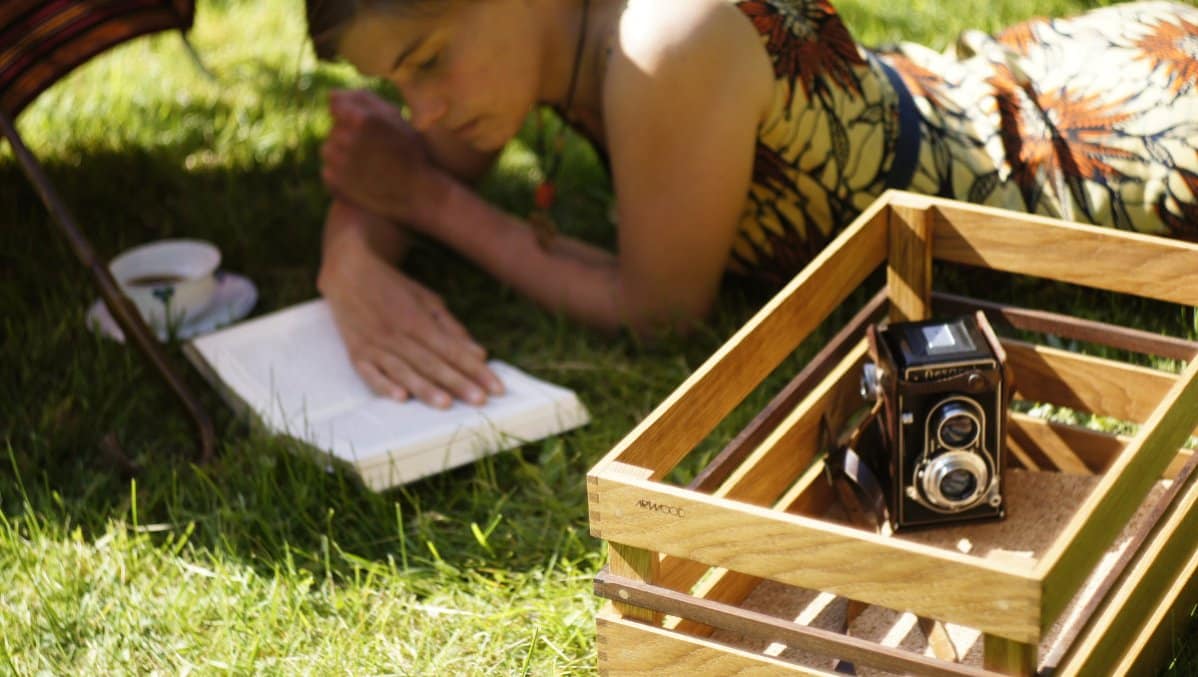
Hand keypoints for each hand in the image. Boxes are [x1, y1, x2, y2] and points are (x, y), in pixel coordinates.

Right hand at [318, 204, 503, 407]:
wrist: (348, 272)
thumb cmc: (394, 287)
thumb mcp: (427, 300)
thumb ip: (452, 328)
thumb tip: (479, 354)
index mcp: (418, 320)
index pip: (453, 350)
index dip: (476, 370)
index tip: (495, 387)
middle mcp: (397, 333)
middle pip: (432, 363)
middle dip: (458, 382)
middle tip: (480, 400)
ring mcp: (375, 344)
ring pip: (404, 370)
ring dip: (425, 388)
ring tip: (446, 404)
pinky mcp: (357, 353)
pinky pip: (370, 373)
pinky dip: (384, 385)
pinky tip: (400, 398)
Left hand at [320, 89, 445, 225]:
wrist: (416, 194)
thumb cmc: (409, 152)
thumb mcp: (395, 118)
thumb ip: (364, 99)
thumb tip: (330, 95)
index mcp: (363, 119)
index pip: (336, 106)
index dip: (353, 117)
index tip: (370, 132)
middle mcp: (348, 137)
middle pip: (334, 128)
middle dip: (348, 135)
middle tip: (374, 152)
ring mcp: (339, 161)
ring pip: (328, 148)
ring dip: (342, 154)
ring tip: (367, 165)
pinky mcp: (334, 181)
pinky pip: (327, 170)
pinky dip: (340, 173)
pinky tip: (360, 179)